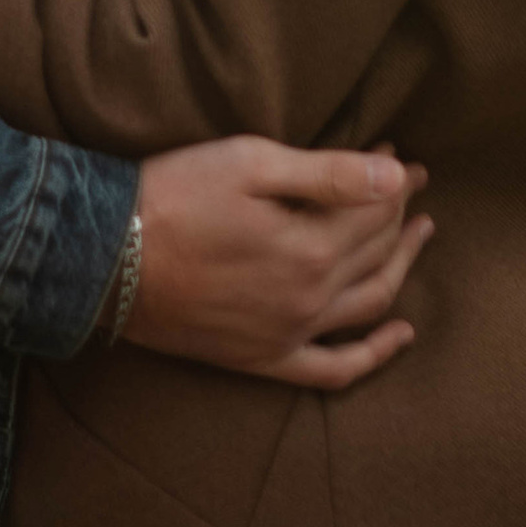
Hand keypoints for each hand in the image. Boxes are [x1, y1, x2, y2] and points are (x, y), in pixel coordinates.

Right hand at [126, 137, 431, 392]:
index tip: (401, 156)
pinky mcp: (263, 360)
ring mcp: (289, 335)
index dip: (393, 179)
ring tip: (420, 238)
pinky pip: (334, 370)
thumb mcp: (250, 163)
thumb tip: (397, 177)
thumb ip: (329, 174)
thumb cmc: (174, 195)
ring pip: (370, 305)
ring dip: (402, 269)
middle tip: (412, 187)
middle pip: (377, 252)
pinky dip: (374, 355)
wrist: (106, 258)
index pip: (374, 208)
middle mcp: (310, 298)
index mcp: (311, 247)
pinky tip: (399, 335)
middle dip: (400, 214)